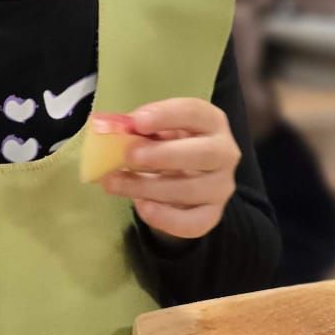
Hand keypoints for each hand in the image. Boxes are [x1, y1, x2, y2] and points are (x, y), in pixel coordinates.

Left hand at [99, 96, 239, 240]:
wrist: (180, 179)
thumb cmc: (166, 145)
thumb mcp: (155, 130)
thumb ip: (137, 128)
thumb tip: (109, 128)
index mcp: (211, 122)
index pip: (195, 112)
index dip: (166, 115)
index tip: (136, 122)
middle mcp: (225, 153)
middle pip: (203, 153)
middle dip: (162, 155)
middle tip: (128, 156)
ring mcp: (221, 186)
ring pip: (191, 190)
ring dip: (148, 187)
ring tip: (115, 182)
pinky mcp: (212, 215)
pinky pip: (193, 222)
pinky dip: (166, 218)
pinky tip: (142, 207)